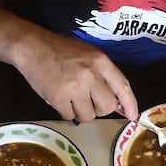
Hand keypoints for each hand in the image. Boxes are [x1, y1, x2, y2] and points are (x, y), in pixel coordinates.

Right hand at [16, 32, 139, 121]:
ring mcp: (74, 87)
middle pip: (107, 107)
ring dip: (81, 112)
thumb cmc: (62, 52)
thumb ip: (104, 75)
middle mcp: (91, 75)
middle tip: (88, 101)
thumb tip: (117, 103)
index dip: (130, 104)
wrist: (32, 47)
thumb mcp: (89, 55)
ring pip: (88, 116)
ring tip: (71, 99)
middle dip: (99, 109)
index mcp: (101, 62)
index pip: (122, 86)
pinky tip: (60, 99)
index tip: (133, 117)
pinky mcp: (58, 98)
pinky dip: (65, 112)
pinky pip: (70, 117)